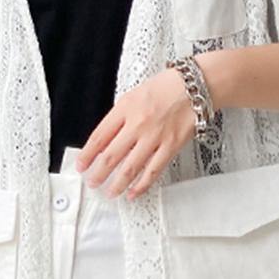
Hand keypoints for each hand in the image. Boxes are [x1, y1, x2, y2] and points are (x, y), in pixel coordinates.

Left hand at [75, 67, 195, 198]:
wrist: (196, 86)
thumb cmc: (165, 88)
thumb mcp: (134, 95)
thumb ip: (120, 116)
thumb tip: (105, 141)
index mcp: (125, 108)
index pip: (100, 136)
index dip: (88, 154)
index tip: (81, 165)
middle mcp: (138, 123)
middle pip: (112, 155)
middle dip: (99, 173)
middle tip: (92, 182)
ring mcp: (155, 137)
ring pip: (131, 167)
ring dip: (117, 183)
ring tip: (110, 192)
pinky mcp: (171, 146)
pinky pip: (154, 170)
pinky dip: (142, 184)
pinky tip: (134, 192)